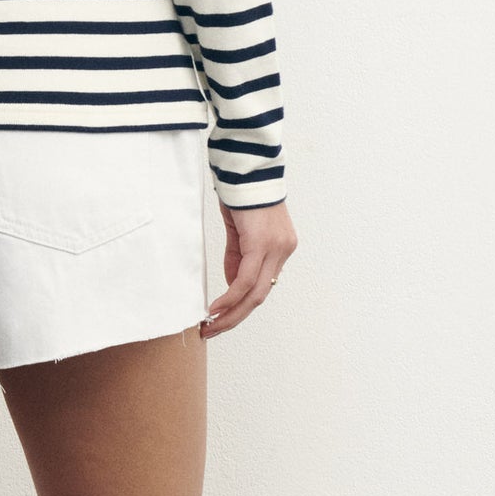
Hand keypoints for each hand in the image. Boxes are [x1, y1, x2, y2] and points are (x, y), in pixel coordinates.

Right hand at [200, 199, 296, 338]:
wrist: (246, 166)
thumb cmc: (241, 191)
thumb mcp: (239, 228)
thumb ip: (238, 256)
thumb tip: (232, 285)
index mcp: (281, 247)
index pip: (262, 284)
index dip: (241, 302)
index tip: (222, 313)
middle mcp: (283, 251)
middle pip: (260, 296)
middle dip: (236, 317)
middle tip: (215, 329)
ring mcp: (276, 249)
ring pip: (254, 294)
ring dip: (231, 313)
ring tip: (211, 325)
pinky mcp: (261, 244)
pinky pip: (245, 280)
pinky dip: (230, 297)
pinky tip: (216, 308)